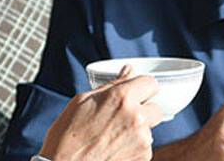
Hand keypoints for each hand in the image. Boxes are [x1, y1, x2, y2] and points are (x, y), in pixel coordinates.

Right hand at [40, 66, 165, 160]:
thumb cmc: (67, 136)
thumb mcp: (83, 101)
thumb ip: (112, 85)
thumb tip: (128, 71)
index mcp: (121, 98)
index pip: (151, 83)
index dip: (142, 87)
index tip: (135, 92)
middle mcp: (136, 117)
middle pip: (156, 108)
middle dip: (143, 110)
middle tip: (122, 117)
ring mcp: (142, 139)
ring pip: (149, 128)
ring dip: (137, 130)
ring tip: (111, 136)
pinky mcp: (143, 157)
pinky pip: (145, 146)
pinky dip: (134, 146)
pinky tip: (113, 148)